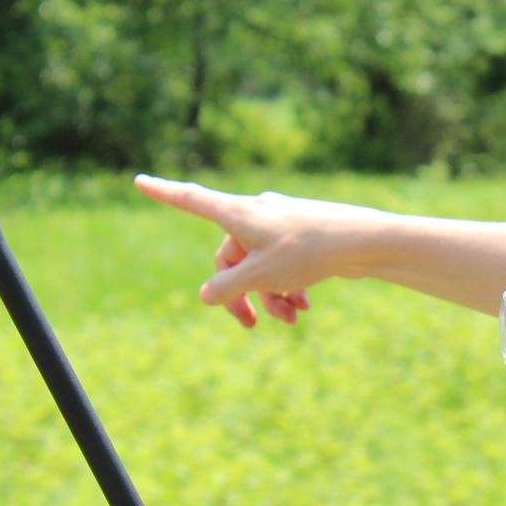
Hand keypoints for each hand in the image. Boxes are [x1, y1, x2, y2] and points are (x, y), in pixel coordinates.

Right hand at [136, 175, 349, 326]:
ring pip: (260, 265)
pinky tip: (304, 306)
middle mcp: (257, 212)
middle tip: (249, 325)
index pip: (191, 200)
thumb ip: (227, 287)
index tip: (139, 180)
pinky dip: (289, 285)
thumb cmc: (310, 251)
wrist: (366, 242)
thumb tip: (207, 295)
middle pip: (230, 256)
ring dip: (269, 295)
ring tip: (291, 318)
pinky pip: (284, 264)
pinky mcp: (304, 235)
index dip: (164, 193)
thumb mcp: (260, 275)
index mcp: (238, 213)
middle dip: (240, 292)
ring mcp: (282, 223)